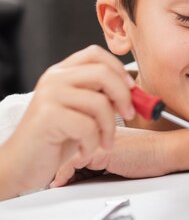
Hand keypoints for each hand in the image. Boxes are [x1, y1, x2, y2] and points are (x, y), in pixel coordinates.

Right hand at [0, 45, 134, 198]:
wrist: (22, 165)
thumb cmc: (56, 139)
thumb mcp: (83, 111)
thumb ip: (102, 96)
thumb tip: (134, 91)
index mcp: (62, 72)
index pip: (96, 53)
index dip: (118, 68)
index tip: (131, 88)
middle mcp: (54, 78)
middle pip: (103, 73)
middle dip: (124, 96)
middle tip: (129, 115)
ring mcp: (49, 95)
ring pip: (100, 102)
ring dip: (109, 128)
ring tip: (104, 143)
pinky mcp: (47, 116)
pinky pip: (88, 126)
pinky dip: (93, 143)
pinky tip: (84, 152)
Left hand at [51, 127, 169, 186]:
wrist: (166, 151)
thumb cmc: (152, 152)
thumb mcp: (123, 151)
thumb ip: (106, 153)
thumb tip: (87, 168)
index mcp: (104, 127)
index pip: (76, 135)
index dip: (66, 151)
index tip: (58, 169)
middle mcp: (99, 129)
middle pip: (69, 143)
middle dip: (58, 160)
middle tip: (51, 177)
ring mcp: (98, 138)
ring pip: (67, 151)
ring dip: (58, 168)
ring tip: (52, 182)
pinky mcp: (101, 151)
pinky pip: (72, 162)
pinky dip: (64, 174)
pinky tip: (61, 182)